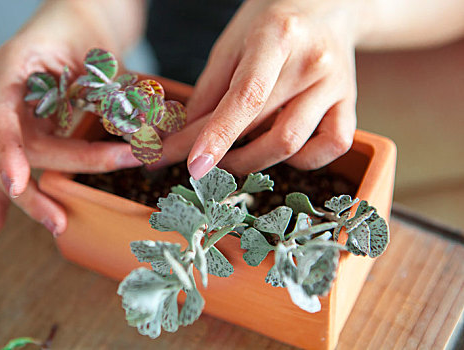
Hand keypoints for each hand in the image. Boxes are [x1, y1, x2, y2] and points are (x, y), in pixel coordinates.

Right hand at [0, 13, 141, 241]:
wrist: (79, 18)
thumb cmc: (82, 25)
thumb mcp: (95, 49)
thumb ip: (107, 87)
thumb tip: (139, 133)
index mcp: (13, 69)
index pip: (0, 116)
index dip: (8, 151)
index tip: (16, 182)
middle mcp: (10, 96)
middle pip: (28, 145)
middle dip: (71, 165)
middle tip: (115, 168)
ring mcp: (19, 114)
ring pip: (21, 162)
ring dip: (37, 197)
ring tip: (57, 225)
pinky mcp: (33, 127)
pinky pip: (21, 162)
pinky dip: (5, 198)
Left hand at [164, 0, 359, 178]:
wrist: (326, 7)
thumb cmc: (272, 22)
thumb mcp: (231, 43)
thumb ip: (208, 90)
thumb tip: (188, 137)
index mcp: (278, 37)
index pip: (247, 96)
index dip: (219, 135)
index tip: (195, 164)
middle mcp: (314, 62)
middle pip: (265, 129)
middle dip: (223, 154)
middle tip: (197, 160)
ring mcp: (337, 86)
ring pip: (292, 146)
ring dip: (253, 161)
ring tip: (232, 153)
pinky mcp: (350, 104)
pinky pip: (330, 148)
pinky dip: (299, 159)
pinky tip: (279, 145)